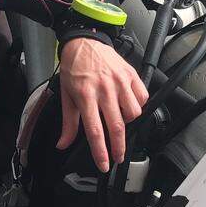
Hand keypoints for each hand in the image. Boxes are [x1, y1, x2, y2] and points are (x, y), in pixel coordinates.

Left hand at [57, 37, 148, 171]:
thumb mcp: (66, 96)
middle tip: (118, 157)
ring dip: (128, 123)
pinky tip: (128, 106)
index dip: (101, 151)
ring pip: (133, 113)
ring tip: (119, 121)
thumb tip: (63, 144)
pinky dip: (138, 106)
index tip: (104, 164)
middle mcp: (104, 89)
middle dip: (119, 147)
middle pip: (117, 126)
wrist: (84, 42)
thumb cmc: (74, 68)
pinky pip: (142, 97)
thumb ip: (68, 123)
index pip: (95, 130)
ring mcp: (120, 81)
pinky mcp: (131, 74)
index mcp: (85, 95)